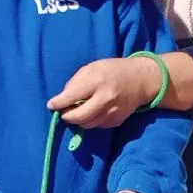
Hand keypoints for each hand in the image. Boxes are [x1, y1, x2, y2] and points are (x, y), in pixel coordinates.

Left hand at [50, 55, 165, 128]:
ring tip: (78, 110)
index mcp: (97, 81)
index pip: (73, 96)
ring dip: (79, 120)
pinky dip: (91, 120)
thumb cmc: (112, 70)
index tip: (51, 105)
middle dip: (67, 117)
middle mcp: (105, 98)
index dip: (59, 103)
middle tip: (63, 112)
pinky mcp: (117, 120)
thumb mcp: (92, 67)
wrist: (141, 80)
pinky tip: (94, 111)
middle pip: (79, 117)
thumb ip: (76, 82)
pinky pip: (97, 125)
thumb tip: (62, 98)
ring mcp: (112, 111)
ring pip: (87, 125)